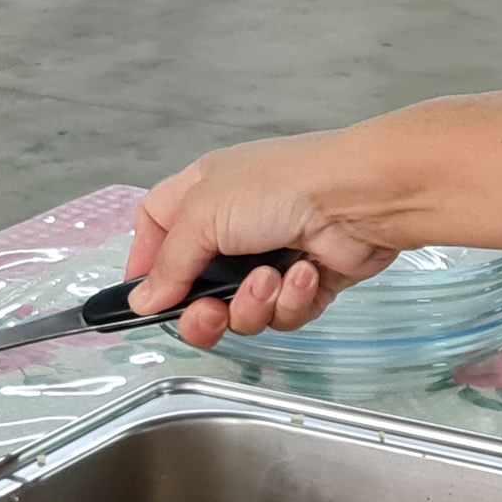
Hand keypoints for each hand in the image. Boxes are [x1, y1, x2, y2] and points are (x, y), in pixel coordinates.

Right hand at [126, 139, 405, 348]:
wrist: (358, 198)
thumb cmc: (281, 186)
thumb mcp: (204, 215)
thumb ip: (169, 263)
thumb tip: (143, 299)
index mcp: (203, 194)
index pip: (158, 230)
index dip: (148, 266)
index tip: (146, 299)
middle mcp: (235, 225)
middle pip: (197, 289)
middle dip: (201, 313)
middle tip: (210, 314)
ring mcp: (272, 256)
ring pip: (241, 311)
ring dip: (253, 304)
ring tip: (271, 280)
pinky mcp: (307, 283)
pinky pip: (282, 314)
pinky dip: (291, 300)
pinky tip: (304, 273)